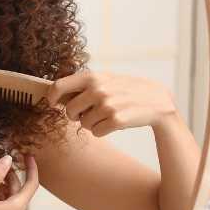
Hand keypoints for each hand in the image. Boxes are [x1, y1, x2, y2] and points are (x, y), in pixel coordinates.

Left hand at [46, 71, 176, 136]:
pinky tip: (115, 122)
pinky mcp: (116, 120)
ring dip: (93, 123)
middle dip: (77, 115)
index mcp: (92, 77)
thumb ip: (82, 85)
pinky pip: (95, 132)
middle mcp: (97, 90)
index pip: (58, 86)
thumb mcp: (105, 80)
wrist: (157, 101)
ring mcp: (107, 105)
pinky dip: (102, 130)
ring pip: (83, 124)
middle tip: (91, 111)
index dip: (52, 97)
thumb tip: (54, 95)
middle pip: (69, 111)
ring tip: (108, 114)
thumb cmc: (125, 90)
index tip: (52, 103)